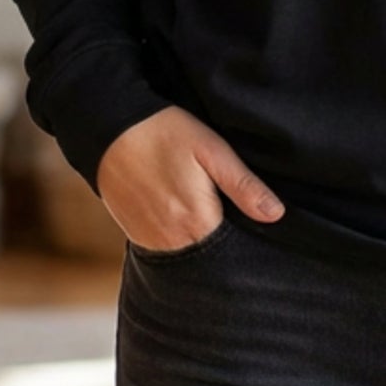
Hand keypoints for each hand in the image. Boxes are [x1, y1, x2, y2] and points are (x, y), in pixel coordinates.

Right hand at [96, 105, 284, 250]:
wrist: (108, 128)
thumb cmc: (165, 133)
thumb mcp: (212, 150)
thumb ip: (243, 185)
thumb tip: (277, 215)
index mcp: (198, 221)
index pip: (235, 250)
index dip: (249, 242)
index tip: (257, 231)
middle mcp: (173, 241)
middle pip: (212, 257)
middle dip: (227, 246)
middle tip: (234, 220)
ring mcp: (152, 242)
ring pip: (190, 256)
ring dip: (203, 245)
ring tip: (211, 219)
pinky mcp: (136, 238)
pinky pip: (168, 251)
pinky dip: (181, 242)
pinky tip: (186, 219)